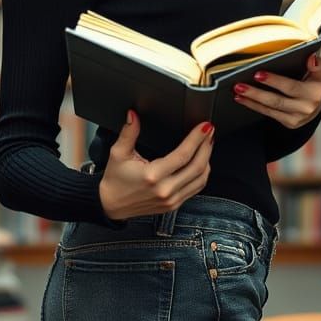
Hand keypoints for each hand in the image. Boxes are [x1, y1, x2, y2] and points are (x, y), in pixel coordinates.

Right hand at [98, 111, 214, 221]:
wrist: (111, 205)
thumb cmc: (115, 180)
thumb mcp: (118, 153)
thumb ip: (128, 132)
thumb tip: (133, 115)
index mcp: (152, 176)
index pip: (183, 155)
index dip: (197, 139)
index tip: (204, 127)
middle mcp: (165, 190)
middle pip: (197, 166)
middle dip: (206, 146)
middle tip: (209, 132)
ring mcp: (171, 200)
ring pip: (201, 179)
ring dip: (207, 160)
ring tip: (207, 144)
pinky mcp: (174, 205)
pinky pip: (196, 189)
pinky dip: (203, 174)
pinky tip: (202, 162)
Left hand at [232, 52, 320, 129]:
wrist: (317, 104)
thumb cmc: (314, 82)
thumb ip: (317, 64)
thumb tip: (311, 58)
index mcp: (315, 91)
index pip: (291, 86)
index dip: (274, 81)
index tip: (258, 74)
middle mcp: (307, 107)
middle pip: (278, 100)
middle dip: (257, 93)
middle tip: (240, 85)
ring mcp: (298, 117)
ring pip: (271, 108)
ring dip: (251, 99)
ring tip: (237, 90)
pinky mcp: (289, 123)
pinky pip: (268, 113)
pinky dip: (254, 106)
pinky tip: (241, 99)